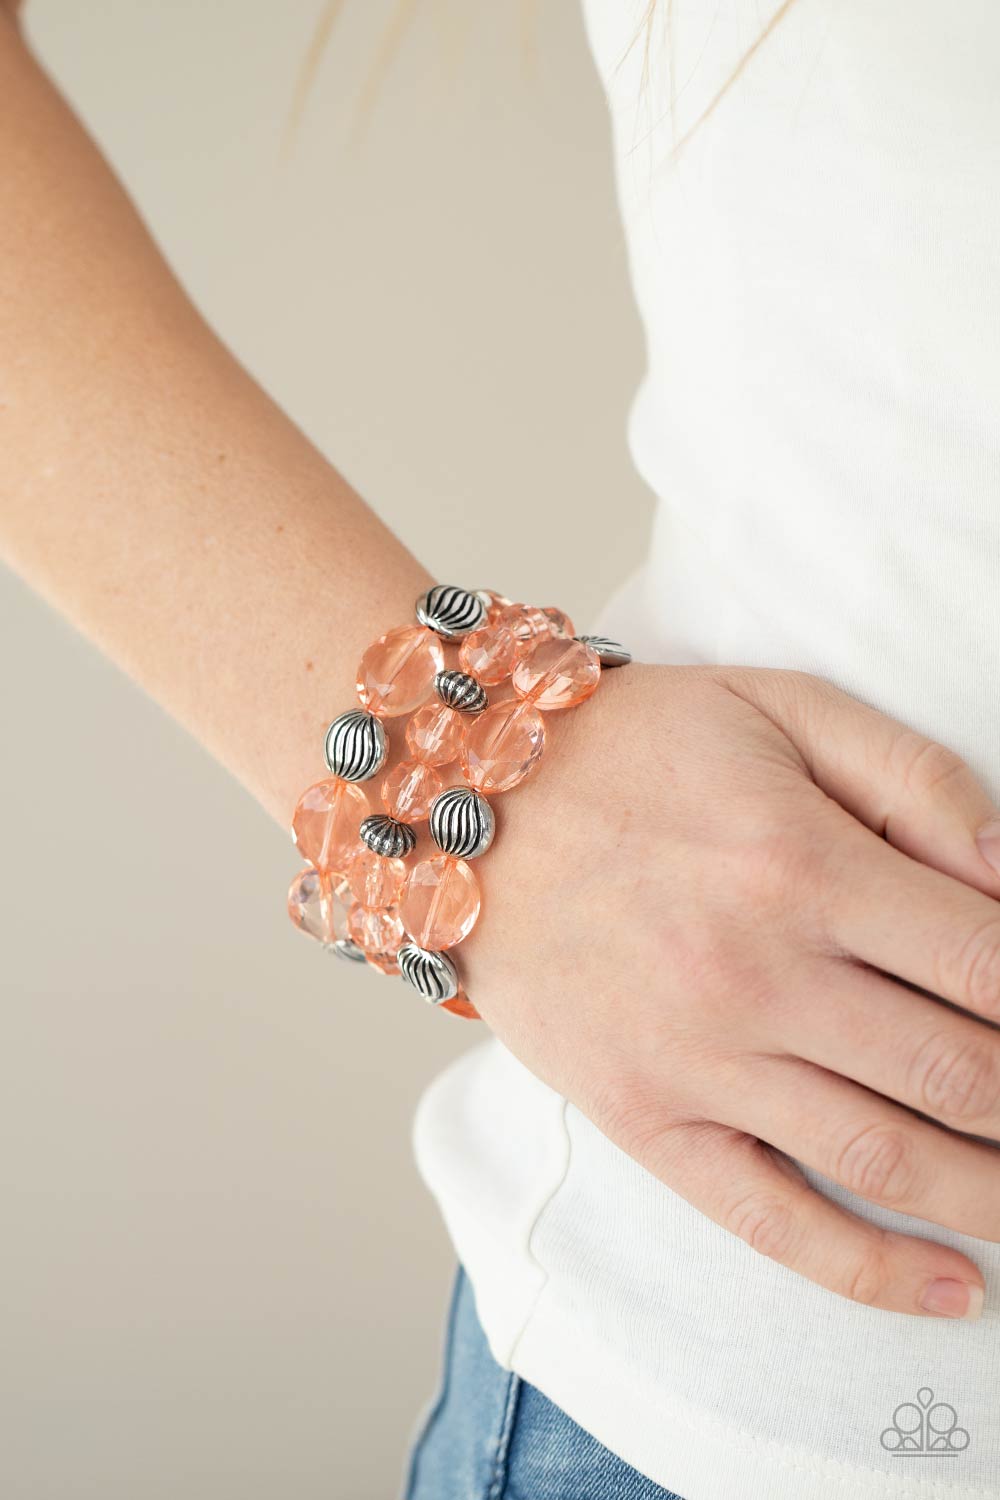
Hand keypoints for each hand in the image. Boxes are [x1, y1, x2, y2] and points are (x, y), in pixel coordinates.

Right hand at [464, 662, 999, 1318]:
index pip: (989, 963)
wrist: (466, 802)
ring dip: (995, 1196)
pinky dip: (869, 1270)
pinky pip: (768, 1218)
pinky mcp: (641, 1115)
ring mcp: (695, 1058)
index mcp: (803, 864)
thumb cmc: (634, 748)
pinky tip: (951, 1290)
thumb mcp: (781, 709)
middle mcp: (756, 974)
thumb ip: (915, 779)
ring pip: (885, 1159)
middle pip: (962, 1073)